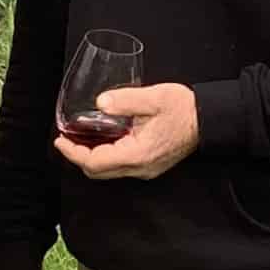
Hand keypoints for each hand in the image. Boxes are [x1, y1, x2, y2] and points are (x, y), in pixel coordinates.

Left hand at [54, 83, 198, 179]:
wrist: (208, 120)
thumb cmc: (184, 109)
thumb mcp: (154, 98)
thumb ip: (125, 100)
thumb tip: (101, 103)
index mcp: (138, 154)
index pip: (95, 162)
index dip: (73, 153)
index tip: (60, 140)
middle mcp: (140, 168)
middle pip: (98, 172)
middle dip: (78, 156)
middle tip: (66, 138)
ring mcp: (145, 169)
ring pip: (108, 171)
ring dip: (91, 157)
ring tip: (80, 138)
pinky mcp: (149, 165)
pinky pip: (120, 166)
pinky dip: (105, 155)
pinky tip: (102, 139)